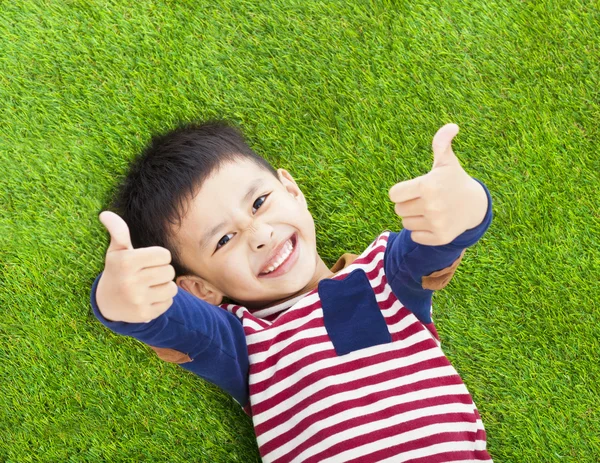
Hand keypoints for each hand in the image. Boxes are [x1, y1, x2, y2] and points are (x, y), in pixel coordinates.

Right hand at [95, 211, 177, 322]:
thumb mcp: (116, 251)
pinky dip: (162, 300)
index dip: (159, 257)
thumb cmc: (118, 270)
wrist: (107, 303)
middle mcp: (130, 282)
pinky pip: (169, 303)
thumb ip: (118, 231)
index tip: (147, 261)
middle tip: (147, 274)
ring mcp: (137, 301)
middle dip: (161, 271)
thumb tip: (105, 213)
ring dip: (164, 286)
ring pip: (172, 288)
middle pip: (169, 271)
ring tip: (148, 286)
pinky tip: (148, 299)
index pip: (164, 255)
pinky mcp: (144, 315)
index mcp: (125, 263)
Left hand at [388, 124, 487, 245]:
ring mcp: (437, 222)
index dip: (401, 192)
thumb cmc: (454, 180)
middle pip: (399, 209)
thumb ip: (441, 143)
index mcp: (428, 185)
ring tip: (430, 210)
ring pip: (406, 223)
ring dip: (414, 218)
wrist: (475, 205)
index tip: (414, 189)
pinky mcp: (440, 237)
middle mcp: (432, 205)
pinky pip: (415, 236)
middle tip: (424, 200)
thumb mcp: (447, 162)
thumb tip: (452, 126)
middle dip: (408, 204)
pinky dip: (421, 232)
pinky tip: (434, 222)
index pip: (394, 194)